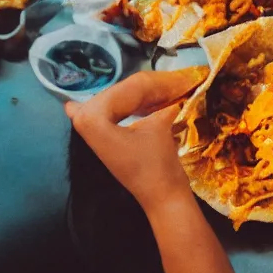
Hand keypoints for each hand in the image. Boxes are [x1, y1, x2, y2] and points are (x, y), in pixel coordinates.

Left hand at [65, 68, 207, 212]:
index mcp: (93, 116)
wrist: (160, 197)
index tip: (187, 75)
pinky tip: (129, 95)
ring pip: (122, 99)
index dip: (163, 81)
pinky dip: (129, 103)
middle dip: (155, 86)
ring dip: (146, 94)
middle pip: (125, 91)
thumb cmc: (158, 163)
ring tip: (172, 88)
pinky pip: (114, 110)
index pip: (132, 88)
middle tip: (183, 80)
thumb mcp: (160, 125)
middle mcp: (85, 119)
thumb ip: (162, 100)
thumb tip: (180, 79)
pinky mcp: (102, 137)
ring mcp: (91, 129)